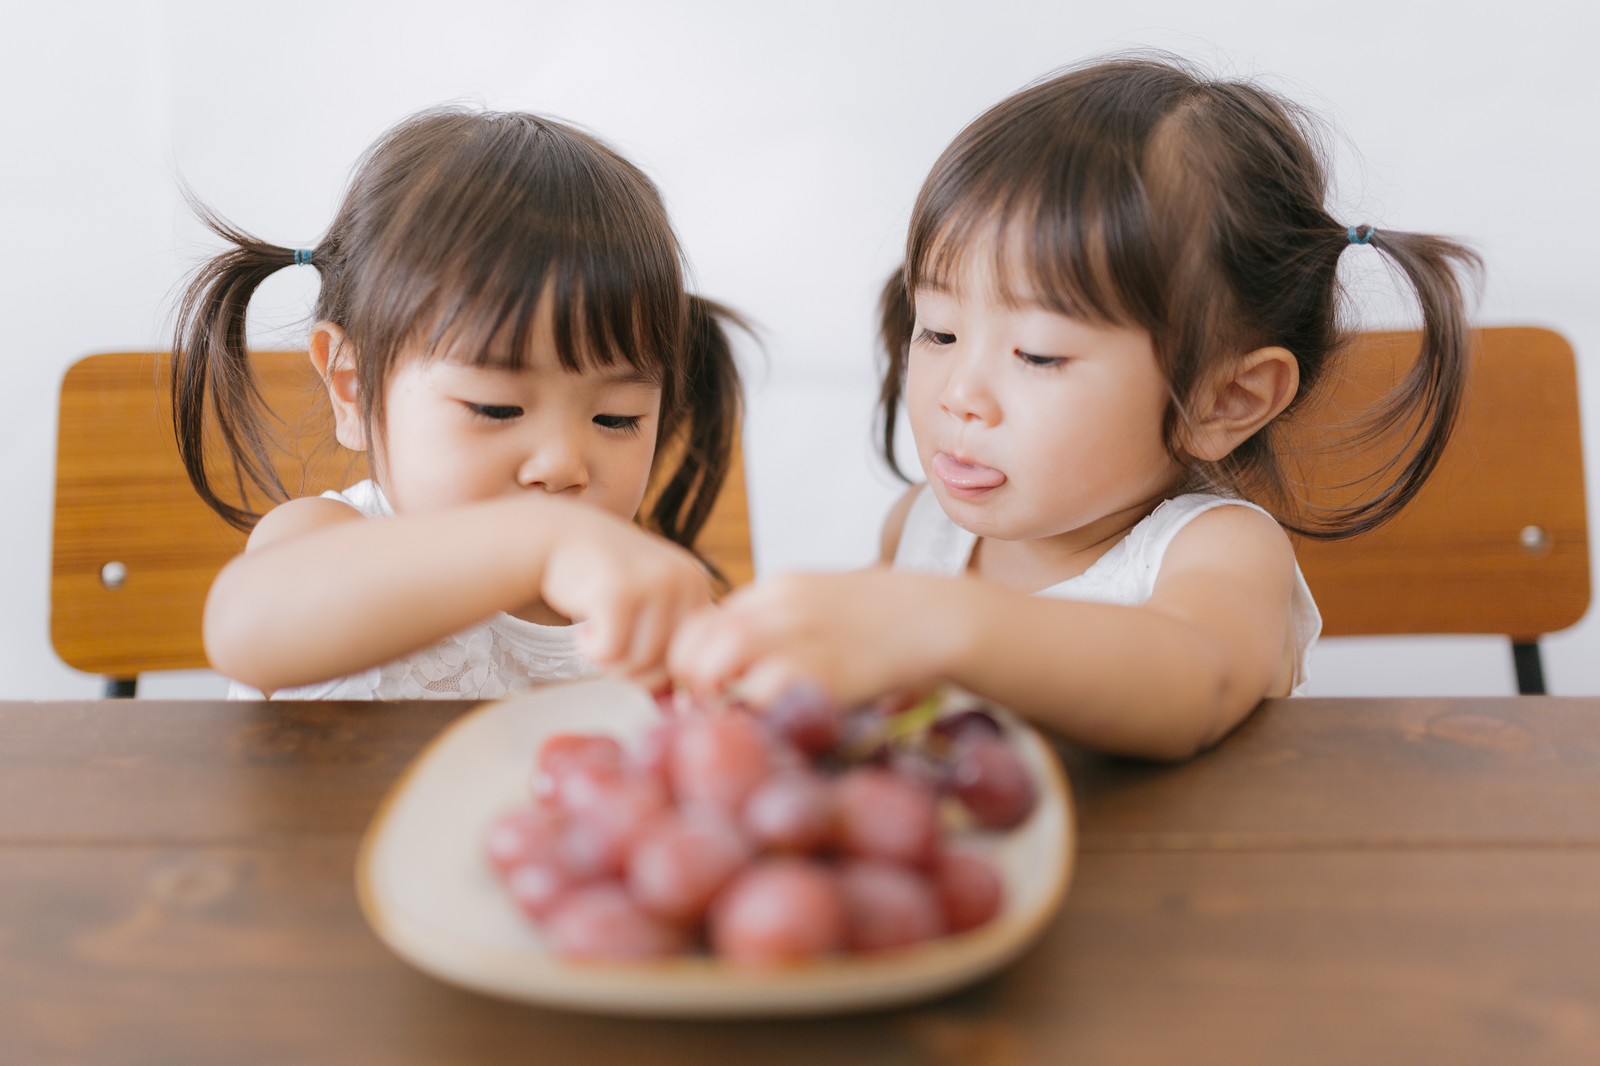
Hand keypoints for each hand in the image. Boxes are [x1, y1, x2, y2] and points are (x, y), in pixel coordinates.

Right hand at [539, 508, 714, 688]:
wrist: (557, 537)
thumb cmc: (603, 580)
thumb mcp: (650, 604)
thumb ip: (669, 642)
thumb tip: (679, 701)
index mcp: (697, 585)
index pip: (695, 656)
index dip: (664, 672)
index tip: (635, 662)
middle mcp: (684, 580)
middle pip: (670, 665)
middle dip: (635, 673)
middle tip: (611, 653)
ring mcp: (654, 582)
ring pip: (641, 662)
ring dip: (611, 664)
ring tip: (596, 638)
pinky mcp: (620, 589)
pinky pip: (611, 652)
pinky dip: (591, 652)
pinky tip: (583, 633)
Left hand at [667, 569, 960, 708]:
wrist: (942, 615)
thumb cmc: (886, 622)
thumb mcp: (824, 606)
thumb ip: (782, 627)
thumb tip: (739, 670)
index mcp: (777, 588)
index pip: (703, 621)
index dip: (694, 659)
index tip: (708, 688)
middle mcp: (778, 606)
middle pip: (695, 638)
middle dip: (691, 679)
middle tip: (711, 709)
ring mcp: (800, 635)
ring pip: (715, 660)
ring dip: (713, 695)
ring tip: (735, 718)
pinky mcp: (824, 670)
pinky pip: (761, 693)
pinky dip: (755, 714)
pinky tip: (772, 725)